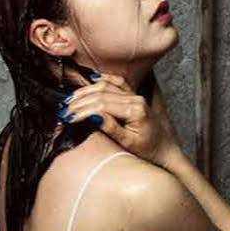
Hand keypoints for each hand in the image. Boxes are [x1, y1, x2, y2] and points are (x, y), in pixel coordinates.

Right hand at [59, 72, 182, 167]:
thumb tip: (93, 116)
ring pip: (106, 86)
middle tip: (64, 109)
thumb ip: (111, 127)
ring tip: (70, 99)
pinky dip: (103, 80)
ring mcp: (135, 96)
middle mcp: (135, 99)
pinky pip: (117, 82)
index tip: (68, 117)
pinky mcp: (134, 96)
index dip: (83, 110)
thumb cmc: (148, 150)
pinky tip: (91, 80)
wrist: (165, 150)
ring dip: (86, 91)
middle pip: (102, 94)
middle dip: (81, 101)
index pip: (102, 105)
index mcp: (135, 110)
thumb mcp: (128, 143)